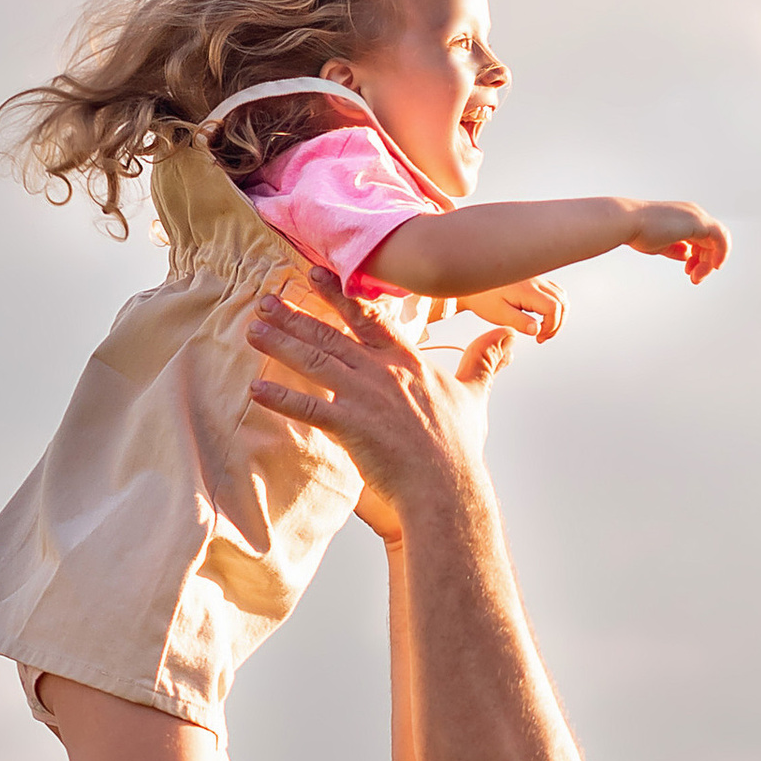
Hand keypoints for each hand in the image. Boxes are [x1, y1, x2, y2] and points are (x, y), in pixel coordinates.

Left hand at [249, 288, 513, 518]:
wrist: (448, 487)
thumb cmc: (459, 448)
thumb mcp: (474, 397)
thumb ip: (483, 362)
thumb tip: (507, 337)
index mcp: (408, 362)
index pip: (370, 319)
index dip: (341, 295)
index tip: (316, 274)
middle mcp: (384, 372)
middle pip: (333, 335)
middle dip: (296, 315)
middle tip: (266, 299)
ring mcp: (366, 397)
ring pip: (316, 362)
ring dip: (282, 345)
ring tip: (253, 330)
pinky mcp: (352, 426)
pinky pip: (309, 408)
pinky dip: (282, 399)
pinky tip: (257, 389)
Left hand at [468, 276, 564, 342]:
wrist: (474, 283)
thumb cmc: (484, 299)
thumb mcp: (499, 315)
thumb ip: (520, 322)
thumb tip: (537, 330)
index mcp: (527, 290)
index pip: (554, 308)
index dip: (551, 326)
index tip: (538, 337)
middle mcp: (536, 281)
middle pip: (562, 303)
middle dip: (557, 324)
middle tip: (542, 337)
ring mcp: (537, 279)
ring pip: (561, 297)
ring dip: (558, 316)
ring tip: (542, 330)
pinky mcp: (535, 280)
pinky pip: (555, 292)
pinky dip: (555, 306)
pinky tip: (542, 317)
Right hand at [624, 201, 728, 282]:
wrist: (627, 222)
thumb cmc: (637, 232)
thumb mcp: (661, 244)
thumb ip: (676, 248)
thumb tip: (687, 255)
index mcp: (684, 218)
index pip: (703, 239)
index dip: (700, 257)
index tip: (689, 271)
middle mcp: (693, 214)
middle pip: (712, 241)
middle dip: (706, 263)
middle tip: (694, 278)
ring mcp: (696, 216)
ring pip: (718, 241)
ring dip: (710, 262)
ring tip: (696, 277)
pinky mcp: (698, 222)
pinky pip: (720, 238)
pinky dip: (721, 253)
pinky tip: (714, 266)